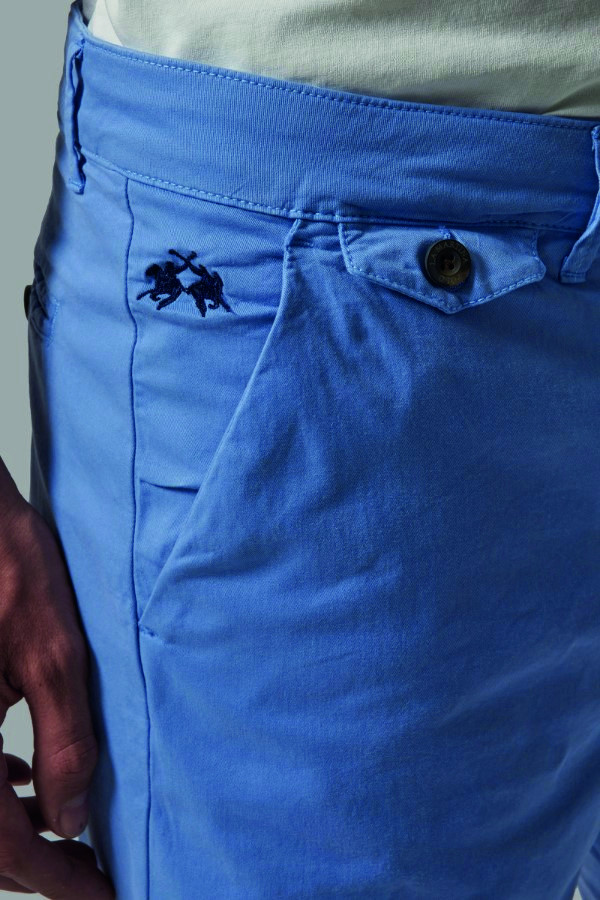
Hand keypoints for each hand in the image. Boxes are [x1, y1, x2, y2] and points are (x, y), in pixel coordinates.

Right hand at [0, 492, 114, 897]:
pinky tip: (18, 780)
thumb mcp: (51, 652)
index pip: (4, 845)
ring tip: (67, 836)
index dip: (57, 882)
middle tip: (90, 874)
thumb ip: (65, 742)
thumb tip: (75, 819)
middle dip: (36, 865)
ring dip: (11, 833)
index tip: (103, 896)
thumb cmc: (6, 568)